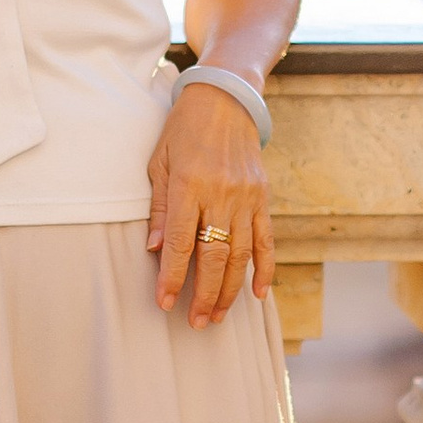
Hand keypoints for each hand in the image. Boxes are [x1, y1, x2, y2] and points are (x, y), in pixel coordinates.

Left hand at [147, 77, 272, 327]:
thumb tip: (156, 249)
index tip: (165, 303)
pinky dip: (265, 269)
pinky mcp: (262, 198)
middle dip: (203, 294)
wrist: (225, 100)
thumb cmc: (183, 131)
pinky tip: (259, 294)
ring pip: (240, 255)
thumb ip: (159, 207)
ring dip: (230, 290)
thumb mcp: (159, 162)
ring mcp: (245, 198)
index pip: (180, 243)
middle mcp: (221, 194)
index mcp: (189, 186)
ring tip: (217, 316)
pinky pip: (266, 240)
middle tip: (195, 322)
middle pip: (213, 256)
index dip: (173, 277)